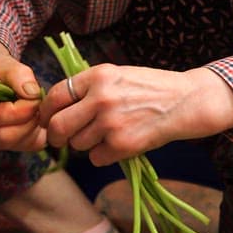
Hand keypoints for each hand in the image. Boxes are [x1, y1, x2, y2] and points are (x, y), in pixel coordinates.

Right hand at [0, 37, 45, 151]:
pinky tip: (37, 117)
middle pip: (3, 136)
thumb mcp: (4, 63)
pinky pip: (23, 146)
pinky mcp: (1, 141)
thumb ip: (18, 74)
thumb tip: (33, 93)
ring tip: (38, 108)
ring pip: (14, 144)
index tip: (36, 96)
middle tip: (40, 104)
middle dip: (28, 122)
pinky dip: (36, 134)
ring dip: (33, 128)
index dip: (20, 110)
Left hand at [39, 64, 232, 165]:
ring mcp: (111, 122)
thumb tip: (55, 106)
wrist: (186, 101)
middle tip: (59, 140)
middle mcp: (101, 98)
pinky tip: (119, 144)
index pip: (55, 96)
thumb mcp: (117, 75)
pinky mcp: (123, 144)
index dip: (45, 112)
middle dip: (55, 136)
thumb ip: (88, 87)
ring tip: (105, 135)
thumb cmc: (150, 88)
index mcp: (97, 76)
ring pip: (77, 144)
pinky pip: (96, 158)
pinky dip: (103, 156)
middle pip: (58, 125)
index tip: (46, 120)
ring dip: (85, 145)